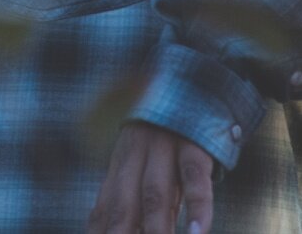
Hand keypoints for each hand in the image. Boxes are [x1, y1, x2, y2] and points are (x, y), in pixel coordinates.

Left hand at [87, 121, 214, 233]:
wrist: (193, 81)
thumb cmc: (167, 137)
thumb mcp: (143, 164)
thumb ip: (127, 195)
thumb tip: (110, 227)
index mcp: (120, 165)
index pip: (104, 211)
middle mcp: (136, 156)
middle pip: (123, 207)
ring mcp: (164, 148)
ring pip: (156, 196)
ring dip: (156, 230)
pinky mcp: (195, 144)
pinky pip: (195, 178)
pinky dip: (197, 207)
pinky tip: (197, 231)